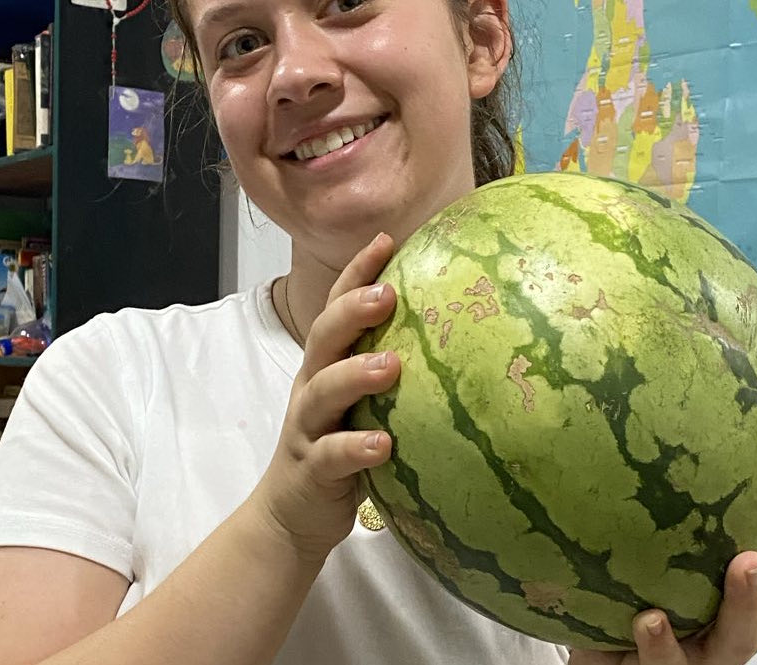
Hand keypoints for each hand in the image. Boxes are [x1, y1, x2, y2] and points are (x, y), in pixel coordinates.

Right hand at [246, 232, 401, 563]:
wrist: (293, 516)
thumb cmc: (341, 450)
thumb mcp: (363, 405)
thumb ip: (392, 370)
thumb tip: (463, 339)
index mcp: (326, 367)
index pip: (336, 309)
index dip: (357, 273)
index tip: (388, 240)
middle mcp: (312, 389)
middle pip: (323, 339)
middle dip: (350, 310)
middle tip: (386, 292)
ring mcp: (308, 429)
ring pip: (323, 393)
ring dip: (354, 374)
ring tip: (390, 366)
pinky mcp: (311, 470)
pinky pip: (331, 456)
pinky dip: (354, 448)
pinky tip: (381, 445)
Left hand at [569, 469, 756, 664]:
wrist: (593, 651)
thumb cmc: (627, 586)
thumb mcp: (654, 531)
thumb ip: (670, 489)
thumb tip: (669, 407)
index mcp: (747, 589)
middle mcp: (736, 622)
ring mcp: (702, 653)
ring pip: (740, 637)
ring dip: (747, 600)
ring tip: (745, 563)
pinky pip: (666, 663)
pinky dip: (660, 643)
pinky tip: (648, 618)